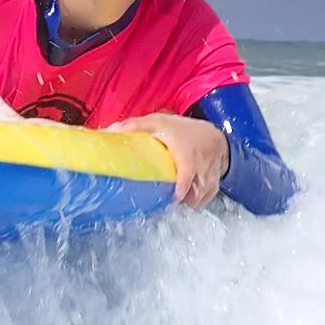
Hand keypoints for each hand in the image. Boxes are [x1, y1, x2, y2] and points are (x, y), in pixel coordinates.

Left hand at [108, 112, 228, 207]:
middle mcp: (201, 167)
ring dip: (187, 201)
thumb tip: (110, 131)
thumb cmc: (185, 130)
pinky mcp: (214, 184)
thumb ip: (136, 126)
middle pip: (195, 191)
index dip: (182, 187)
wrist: (214, 136)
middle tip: (165, 200)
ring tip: (173, 200)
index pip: (188, 173)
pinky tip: (185, 199)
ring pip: (200, 197)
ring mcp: (210, 177)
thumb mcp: (159, 122)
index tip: (174, 197)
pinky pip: (205, 199)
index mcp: (187, 154)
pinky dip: (195, 202)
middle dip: (182, 199)